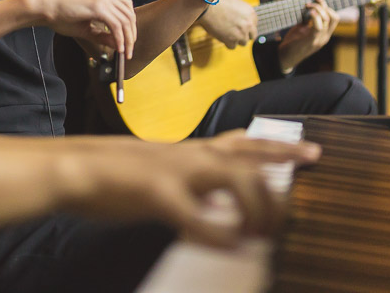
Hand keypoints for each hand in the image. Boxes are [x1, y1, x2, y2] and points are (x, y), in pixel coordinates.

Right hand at [30, 0, 135, 58]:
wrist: (46, 7)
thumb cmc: (61, 16)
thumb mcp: (85, 28)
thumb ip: (102, 35)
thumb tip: (118, 44)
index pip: (126, 8)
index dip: (130, 25)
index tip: (128, 40)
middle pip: (129, 14)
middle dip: (132, 34)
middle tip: (130, 50)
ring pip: (125, 20)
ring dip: (128, 38)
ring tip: (125, 52)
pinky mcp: (97, 7)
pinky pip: (116, 25)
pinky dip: (120, 38)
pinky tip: (118, 48)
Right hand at [61, 136, 319, 246]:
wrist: (76, 169)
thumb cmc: (119, 178)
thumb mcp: (166, 179)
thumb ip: (195, 189)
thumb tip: (221, 207)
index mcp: (192, 152)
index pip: (245, 143)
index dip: (280, 149)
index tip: (313, 153)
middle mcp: (190, 155)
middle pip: (248, 161)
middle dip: (277, 187)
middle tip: (292, 214)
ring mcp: (174, 171)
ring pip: (231, 177)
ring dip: (254, 207)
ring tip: (263, 234)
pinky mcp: (155, 192)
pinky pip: (192, 213)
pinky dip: (215, 231)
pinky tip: (230, 246)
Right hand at [197, 0, 257, 48]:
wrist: (208, 7)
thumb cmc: (218, 1)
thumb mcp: (234, 2)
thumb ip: (241, 11)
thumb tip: (239, 15)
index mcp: (251, 13)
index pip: (254, 25)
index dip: (247, 26)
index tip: (241, 26)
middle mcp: (249, 24)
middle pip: (252, 36)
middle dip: (245, 34)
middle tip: (236, 32)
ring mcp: (241, 34)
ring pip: (243, 42)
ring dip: (236, 39)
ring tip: (227, 33)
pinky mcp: (232, 41)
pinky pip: (232, 46)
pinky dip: (227, 43)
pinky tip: (222, 36)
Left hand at [277, 0, 339, 71]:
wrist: (285, 58)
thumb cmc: (293, 43)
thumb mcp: (302, 29)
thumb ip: (308, 20)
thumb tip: (309, 5)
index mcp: (325, 34)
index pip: (333, 16)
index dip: (326, 4)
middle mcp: (325, 37)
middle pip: (333, 16)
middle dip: (323, 5)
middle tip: (310, 1)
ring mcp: (320, 39)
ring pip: (327, 19)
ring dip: (318, 8)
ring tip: (307, 6)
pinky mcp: (311, 41)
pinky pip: (319, 27)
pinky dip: (316, 17)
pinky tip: (309, 11)